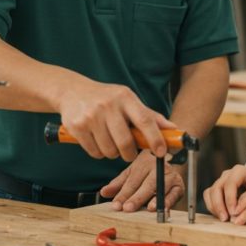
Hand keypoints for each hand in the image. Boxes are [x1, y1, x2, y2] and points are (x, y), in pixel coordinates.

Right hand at [56, 80, 175, 160]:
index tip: (161, 152)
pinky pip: (95, 152)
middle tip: (128, 153)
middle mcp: (108, 105)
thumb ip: (150, 116)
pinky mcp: (77, 126)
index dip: (155, 138)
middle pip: (126, 142)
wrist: (72, 91)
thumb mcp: (128, 100)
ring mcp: (92, 116)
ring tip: (109, 141)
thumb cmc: (106, 98)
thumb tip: (173, 129)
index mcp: (125, 97)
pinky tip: (97, 140)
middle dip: (130, 154)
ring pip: (110, 151)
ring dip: (112, 153)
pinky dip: (99, 152)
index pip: (145, 120)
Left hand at [99, 151, 183, 211]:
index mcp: (144, 163)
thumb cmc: (146, 172)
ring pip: (161, 188)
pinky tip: (162, 209)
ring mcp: (170, 176)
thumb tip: (103, 192)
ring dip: (155, 199)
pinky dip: (169, 203)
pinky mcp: (179, 186)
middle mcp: (158, 167)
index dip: (123, 194)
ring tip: (148, 209)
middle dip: (137, 198)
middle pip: (147, 184)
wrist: (166, 163)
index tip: (116, 205)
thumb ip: (118, 184)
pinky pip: (174, 194)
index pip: (132, 181)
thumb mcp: (131, 175)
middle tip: (128, 208)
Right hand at [203, 165, 245, 221]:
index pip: (230, 184)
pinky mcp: (217, 188)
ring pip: (210, 192)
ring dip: (214, 207)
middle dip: (219, 205)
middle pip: (217, 188)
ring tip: (223, 219)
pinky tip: (221, 216)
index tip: (234, 213)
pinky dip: (212, 207)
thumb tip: (242, 214)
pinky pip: (208, 196)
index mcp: (239, 171)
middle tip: (225, 219)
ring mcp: (220, 180)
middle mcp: (227, 174)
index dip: (230, 199)